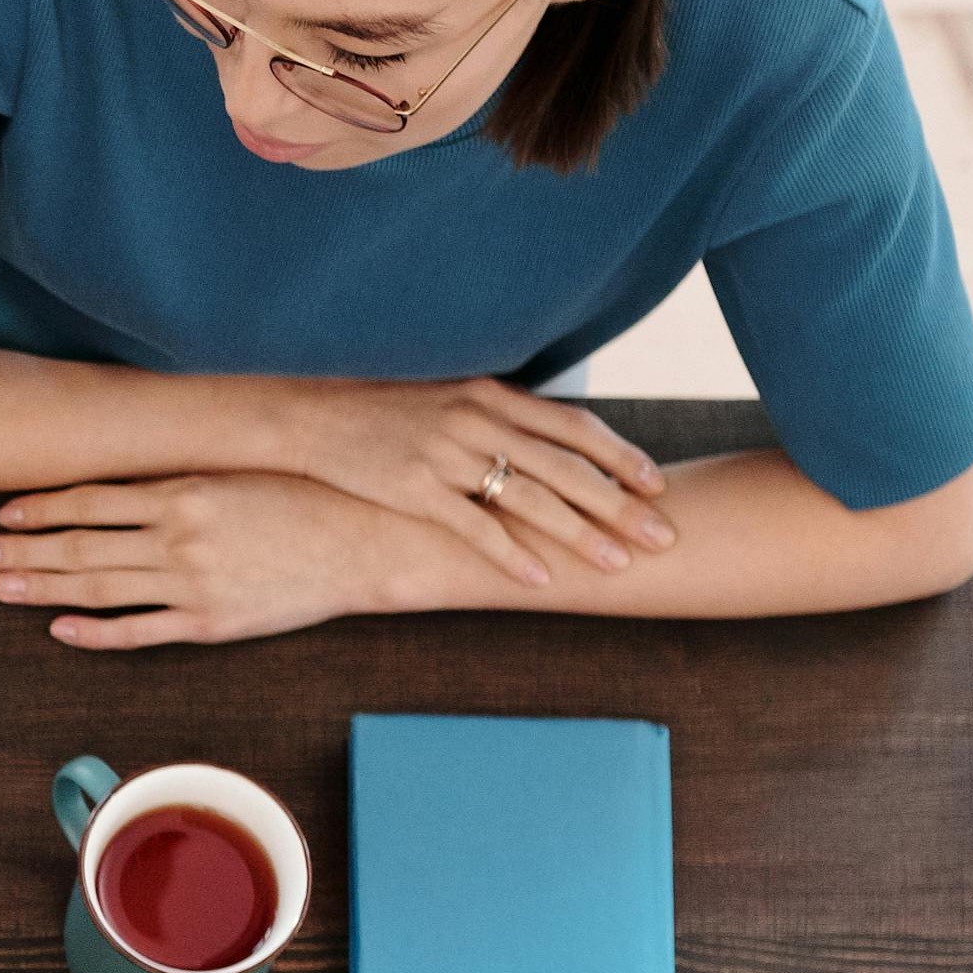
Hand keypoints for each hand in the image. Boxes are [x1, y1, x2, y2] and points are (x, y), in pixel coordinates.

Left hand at [0, 472, 470, 648]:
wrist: (369, 543)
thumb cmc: (311, 496)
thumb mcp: (242, 470)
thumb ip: (184, 478)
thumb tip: (134, 478)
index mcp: (184, 491)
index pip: (92, 499)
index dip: (41, 507)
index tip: (3, 513)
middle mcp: (178, 537)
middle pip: (80, 546)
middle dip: (22, 552)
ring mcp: (191, 584)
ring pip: (97, 588)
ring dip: (42, 588)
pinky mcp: (210, 622)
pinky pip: (138, 631)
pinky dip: (94, 631)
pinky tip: (59, 628)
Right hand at [260, 374, 676, 586]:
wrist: (310, 412)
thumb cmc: (384, 410)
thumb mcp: (449, 397)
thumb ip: (499, 415)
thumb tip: (548, 442)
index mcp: (493, 394)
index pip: (574, 426)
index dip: (621, 456)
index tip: (657, 485)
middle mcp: (478, 420)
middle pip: (566, 467)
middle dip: (620, 505)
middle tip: (662, 536)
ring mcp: (446, 454)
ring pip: (529, 499)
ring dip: (579, 535)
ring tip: (615, 565)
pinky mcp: (412, 487)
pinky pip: (473, 526)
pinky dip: (510, 554)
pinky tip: (540, 578)